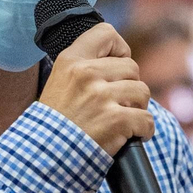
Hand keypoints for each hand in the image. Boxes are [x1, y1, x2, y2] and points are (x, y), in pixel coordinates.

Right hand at [40, 23, 155, 154]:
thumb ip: (84, 68)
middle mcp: (86, 74)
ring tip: (121, 121)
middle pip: (132, 67)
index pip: (106, 33)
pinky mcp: (116, 119)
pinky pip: (147, 119)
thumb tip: (120, 59)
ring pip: (143, 92)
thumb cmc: (56, 125)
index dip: (119, 49)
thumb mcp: (59, 83)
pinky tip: (131, 136)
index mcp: (71, 61)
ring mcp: (101, 96)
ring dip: (137, 109)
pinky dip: (144, 131)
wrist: (45, 159)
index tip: (117, 66)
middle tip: (116, 105)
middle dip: (129, 88)